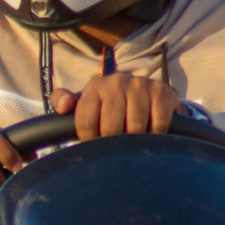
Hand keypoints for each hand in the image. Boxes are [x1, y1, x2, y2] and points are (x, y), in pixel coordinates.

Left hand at [51, 73, 180, 141]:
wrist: (146, 92)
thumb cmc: (109, 103)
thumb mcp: (85, 102)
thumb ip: (63, 102)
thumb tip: (62, 106)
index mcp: (95, 86)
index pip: (86, 122)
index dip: (89, 139)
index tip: (95, 142)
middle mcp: (116, 81)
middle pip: (110, 128)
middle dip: (112, 142)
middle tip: (116, 143)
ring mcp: (140, 85)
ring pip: (135, 128)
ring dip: (134, 139)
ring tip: (132, 137)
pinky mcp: (162, 92)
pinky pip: (158, 124)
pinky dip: (155, 134)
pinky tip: (151, 130)